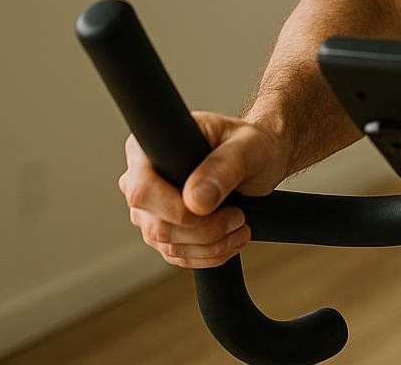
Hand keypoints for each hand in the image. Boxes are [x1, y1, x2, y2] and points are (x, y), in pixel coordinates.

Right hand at [119, 111, 289, 268]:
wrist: (259, 162)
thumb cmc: (251, 144)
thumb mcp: (248, 146)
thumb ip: (224, 166)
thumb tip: (195, 201)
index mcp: (149, 150)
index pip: (143, 191)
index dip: (175, 209)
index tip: (214, 207)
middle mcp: (140, 181)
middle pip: (157, 226)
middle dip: (205, 230)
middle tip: (239, 217)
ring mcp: (149, 211)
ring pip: (169, 246)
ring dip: (212, 246)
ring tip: (241, 227)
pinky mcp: (164, 232)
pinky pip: (178, 256)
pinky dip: (209, 255)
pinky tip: (232, 240)